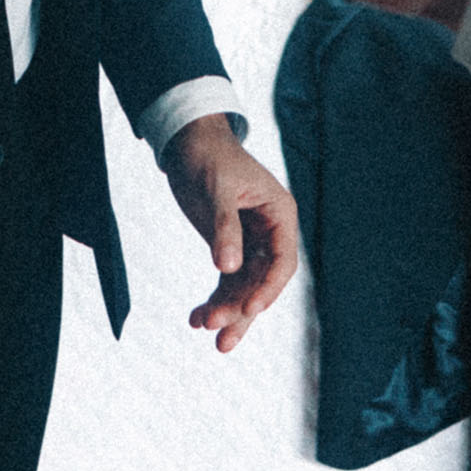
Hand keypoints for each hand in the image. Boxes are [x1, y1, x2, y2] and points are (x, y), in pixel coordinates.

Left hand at [164, 115, 298, 352]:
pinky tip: (195, 318)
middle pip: (262, 281)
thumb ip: (224, 228)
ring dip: (225, 310)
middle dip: (240, 307)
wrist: (187, 142)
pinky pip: (227, 282)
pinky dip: (213, 300)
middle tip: (215, 327)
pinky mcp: (230, 248)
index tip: (249, 308)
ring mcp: (251, 242)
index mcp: (280, 214)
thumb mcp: (215, 189)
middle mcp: (271, 233)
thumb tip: (228, 268)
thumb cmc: (208, 157)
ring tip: (201, 326)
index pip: (283, 262)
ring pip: (244, 287)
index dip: (269, 289)